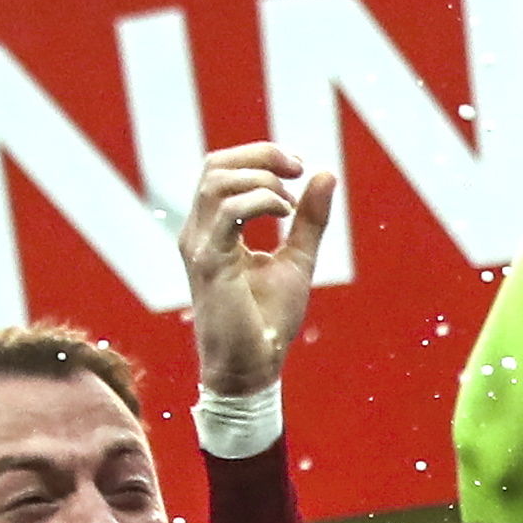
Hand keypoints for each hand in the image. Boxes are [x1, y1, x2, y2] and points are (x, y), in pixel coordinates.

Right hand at [183, 144, 339, 399]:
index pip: (221, 169)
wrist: (252, 367)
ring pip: (217, 181)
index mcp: (212, 228)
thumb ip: (309, 219)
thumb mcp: (297, 259)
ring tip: (290, 202)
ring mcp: (199, 246)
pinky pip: (228, 212)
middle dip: (260, 155)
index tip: (299, 166)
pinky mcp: (209, 263)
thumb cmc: (267, 320)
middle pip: (214, 165)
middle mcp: (198, 232)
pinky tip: (284, 213)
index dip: (259, 155)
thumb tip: (325, 173)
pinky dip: (260, 201)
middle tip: (298, 168)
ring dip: (261, 178)